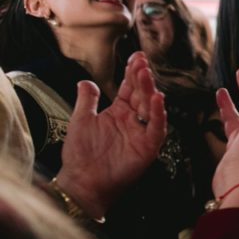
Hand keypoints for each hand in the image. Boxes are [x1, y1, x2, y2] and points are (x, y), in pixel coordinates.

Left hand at [56, 52, 166, 218]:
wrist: (82, 181)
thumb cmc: (80, 154)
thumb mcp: (80, 121)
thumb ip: (87, 100)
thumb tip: (86, 81)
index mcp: (118, 113)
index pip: (130, 89)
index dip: (133, 73)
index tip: (137, 57)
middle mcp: (133, 121)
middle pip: (141, 95)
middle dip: (142, 78)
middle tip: (142, 63)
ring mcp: (141, 133)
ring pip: (150, 108)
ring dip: (150, 91)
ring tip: (146, 75)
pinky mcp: (147, 148)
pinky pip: (156, 128)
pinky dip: (158, 114)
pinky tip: (156, 100)